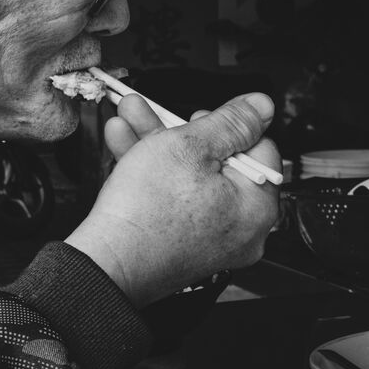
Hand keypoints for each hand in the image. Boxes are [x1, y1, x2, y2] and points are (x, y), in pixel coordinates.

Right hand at [65, 91, 279, 309]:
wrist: (106, 263)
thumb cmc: (147, 212)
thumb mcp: (190, 146)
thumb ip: (231, 121)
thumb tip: (262, 106)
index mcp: (258, 207)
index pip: (258, 149)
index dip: (225, 123)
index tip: (198, 114)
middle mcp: (241, 230)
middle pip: (217, 162)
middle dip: (178, 129)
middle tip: (155, 109)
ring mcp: (210, 241)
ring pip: (188, 178)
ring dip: (157, 144)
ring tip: (128, 117)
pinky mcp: (181, 247)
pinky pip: (174, 200)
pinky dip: (153, 174)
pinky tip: (126, 145)